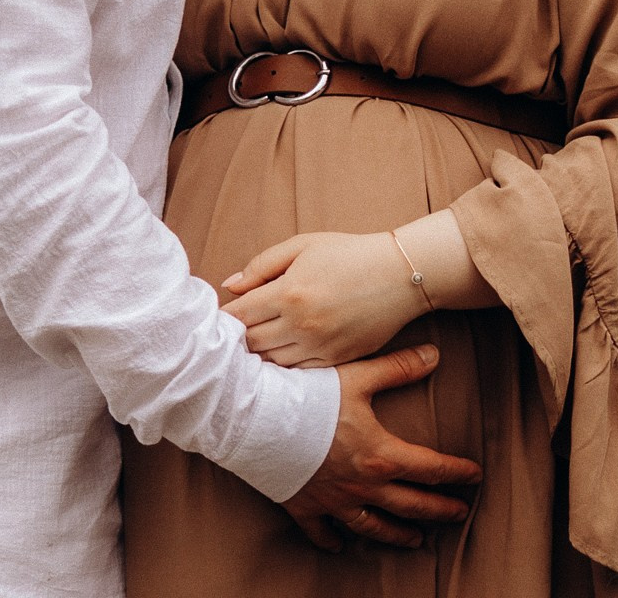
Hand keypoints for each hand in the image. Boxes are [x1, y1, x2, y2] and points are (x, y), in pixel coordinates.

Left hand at [222, 230, 424, 366]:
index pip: (241, 314)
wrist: (399, 275)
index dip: (225, 318)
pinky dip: (283, 366)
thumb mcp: (303, 245)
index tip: (219, 318)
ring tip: (252, 346)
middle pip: (252, 342)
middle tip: (232, 335)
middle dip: (238, 338)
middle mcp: (300, 324)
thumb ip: (263, 265)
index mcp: (289, 291)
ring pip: (271, 363)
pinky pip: (297, 372)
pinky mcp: (334, 361)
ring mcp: (318, 347)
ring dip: (258, 356)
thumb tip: (231, 286)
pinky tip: (279, 356)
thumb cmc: (349, 253)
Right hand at [284, 344, 479, 551]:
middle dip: (438, 510)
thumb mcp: (358, 374)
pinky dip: (333, 542)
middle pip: (410, 505)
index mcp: (380, 455)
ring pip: (373, 526)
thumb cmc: (309, 394)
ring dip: (397, 534)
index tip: (475, 476)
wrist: (258, 420)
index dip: (456, 472)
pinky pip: (322, 533)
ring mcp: (333, 501)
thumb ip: (399, 367)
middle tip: (459, 514)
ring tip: (416, 540)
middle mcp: (362, 485)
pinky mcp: (304, 507)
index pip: (430, 468)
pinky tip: (340, 547)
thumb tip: (435, 355)